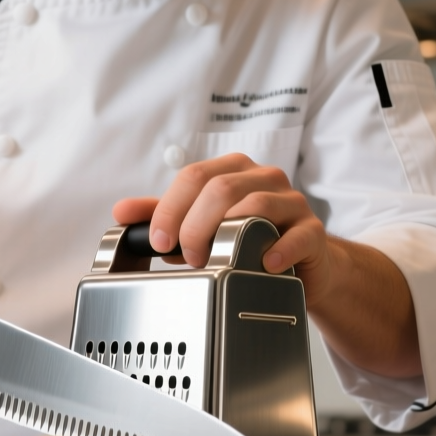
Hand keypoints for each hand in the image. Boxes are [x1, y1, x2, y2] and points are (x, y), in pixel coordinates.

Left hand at [111, 152, 420, 377]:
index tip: (158, 241)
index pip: (193, 177)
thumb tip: (122, 212)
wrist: (301, 264)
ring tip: (214, 262)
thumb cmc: (249, 239)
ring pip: (257, 203)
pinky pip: (298, 234)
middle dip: (195, 225)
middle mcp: (263, 179)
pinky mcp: (313, 231)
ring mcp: (291, 203)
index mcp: (232, 171)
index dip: (170, 209)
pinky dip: (278, 249)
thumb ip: (163, 215)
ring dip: (229, 235)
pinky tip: (263, 264)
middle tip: (186, 256)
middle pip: (221, 188)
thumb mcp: (200, 226)